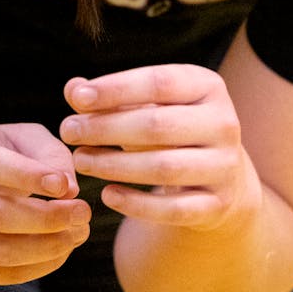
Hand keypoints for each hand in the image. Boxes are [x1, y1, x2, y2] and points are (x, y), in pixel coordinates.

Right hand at [0, 122, 90, 284]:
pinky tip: (63, 248)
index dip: (29, 177)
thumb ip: (49, 154)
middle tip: (84, 212)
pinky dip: (40, 265)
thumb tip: (69, 190)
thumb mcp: (23, 137)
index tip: (66, 186)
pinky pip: (2, 273)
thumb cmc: (0, 152)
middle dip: (47, 218)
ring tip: (79, 232)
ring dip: (47, 246)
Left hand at [60, 64, 259, 231]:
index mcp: (209, 87)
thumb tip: (73, 88)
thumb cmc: (172, 130)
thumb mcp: (149, 105)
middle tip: (68, 131)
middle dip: (106, 129)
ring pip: (163, 167)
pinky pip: (172, 209)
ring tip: (80, 160)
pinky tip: (106, 194)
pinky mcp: (218, 204)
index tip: (76, 99)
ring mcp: (224, 166)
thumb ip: (112, 97)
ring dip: (113, 165)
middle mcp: (224, 124)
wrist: (219, 175)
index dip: (116, 89)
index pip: (159, 82)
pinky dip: (136, 203)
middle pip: (158, 125)